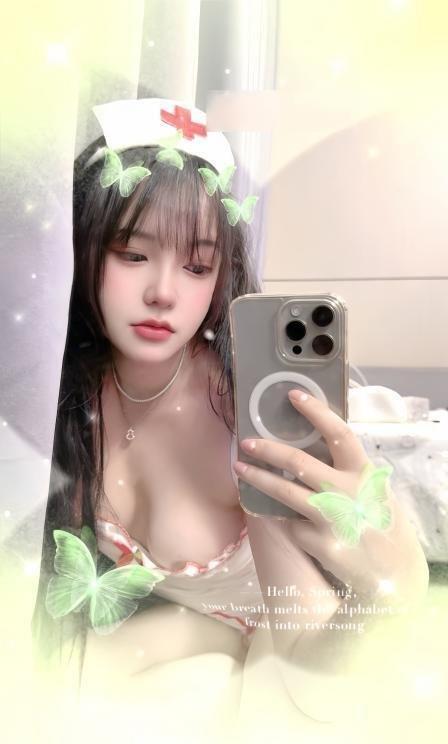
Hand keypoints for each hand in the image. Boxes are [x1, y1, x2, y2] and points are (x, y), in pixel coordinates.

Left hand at [233, 390, 428, 610]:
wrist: (394, 576)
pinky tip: (298, 528)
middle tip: (246, 441)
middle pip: (298, 462)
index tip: (294, 395)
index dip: (316, 412)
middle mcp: (347, 492)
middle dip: (267, 449)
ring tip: (240, 469)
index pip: (339, 433)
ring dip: (257, 478)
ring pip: (283, 491)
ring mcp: (332, 518)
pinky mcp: (320, 544)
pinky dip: (290, 523)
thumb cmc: (381, 526)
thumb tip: (313, 449)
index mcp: (363, 473)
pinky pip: (293, 525)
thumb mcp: (373, 492)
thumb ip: (348, 473)